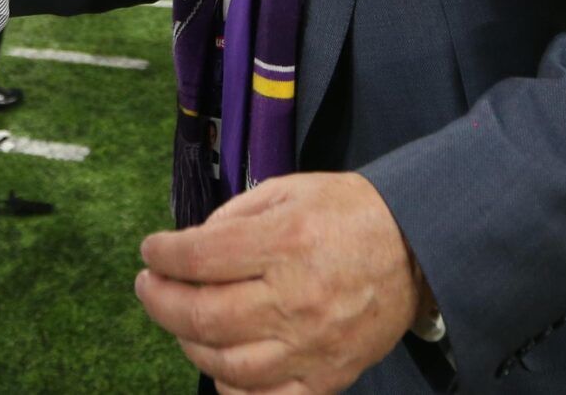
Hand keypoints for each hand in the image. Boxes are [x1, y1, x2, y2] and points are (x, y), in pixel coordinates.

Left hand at [136, 173, 429, 394]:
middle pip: (202, 316)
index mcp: (285, 243)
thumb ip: (233, 217)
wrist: (416, 247)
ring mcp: (312, 346)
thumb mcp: (288, 191)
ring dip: (189, 343)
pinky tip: (220, 362)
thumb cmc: (346, 213)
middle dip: (159, 301)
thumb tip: (188, 249)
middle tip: (149, 286)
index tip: (151, 251)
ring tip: (181, 320)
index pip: (199, 258)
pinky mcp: (328, 377)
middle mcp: (295, 299)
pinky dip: (233, 388)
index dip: (162, 255)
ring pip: (226, 365)